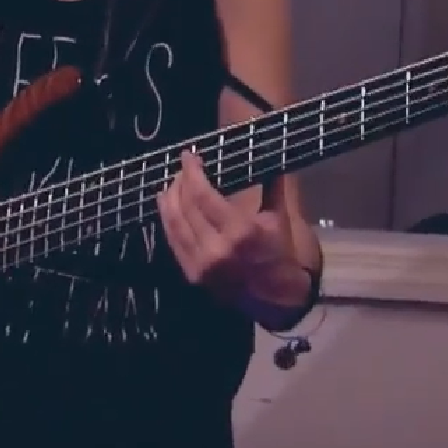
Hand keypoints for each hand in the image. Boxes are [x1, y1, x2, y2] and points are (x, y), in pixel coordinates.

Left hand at [158, 149, 287, 288]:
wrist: (276, 297)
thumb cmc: (280, 251)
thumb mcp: (280, 215)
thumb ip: (272, 182)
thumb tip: (268, 150)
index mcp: (241, 231)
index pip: (203, 194)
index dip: (192, 172)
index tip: (189, 155)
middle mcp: (217, 248)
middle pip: (185, 206)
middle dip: (180, 182)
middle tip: (182, 168)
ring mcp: (202, 264)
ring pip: (174, 223)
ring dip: (169, 199)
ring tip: (171, 183)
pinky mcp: (192, 274)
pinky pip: (173, 241)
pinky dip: (168, 220)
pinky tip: (167, 207)